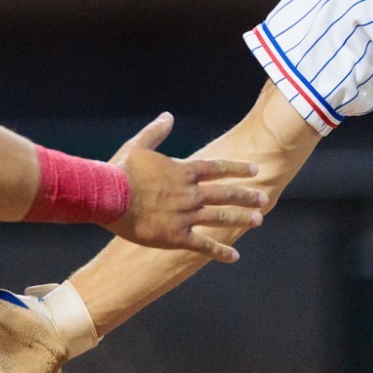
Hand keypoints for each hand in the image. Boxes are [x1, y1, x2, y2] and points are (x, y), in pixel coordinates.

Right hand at [106, 113, 265, 262]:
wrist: (109, 195)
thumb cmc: (121, 170)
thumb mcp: (139, 145)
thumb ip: (156, 131)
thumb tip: (168, 116)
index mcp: (183, 171)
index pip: (218, 168)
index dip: (238, 169)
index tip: (254, 170)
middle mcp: (190, 193)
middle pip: (225, 193)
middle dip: (246, 196)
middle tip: (263, 198)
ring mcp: (186, 215)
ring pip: (220, 217)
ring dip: (240, 218)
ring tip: (257, 220)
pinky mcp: (176, 236)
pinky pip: (203, 245)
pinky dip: (220, 251)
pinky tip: (234, 256)